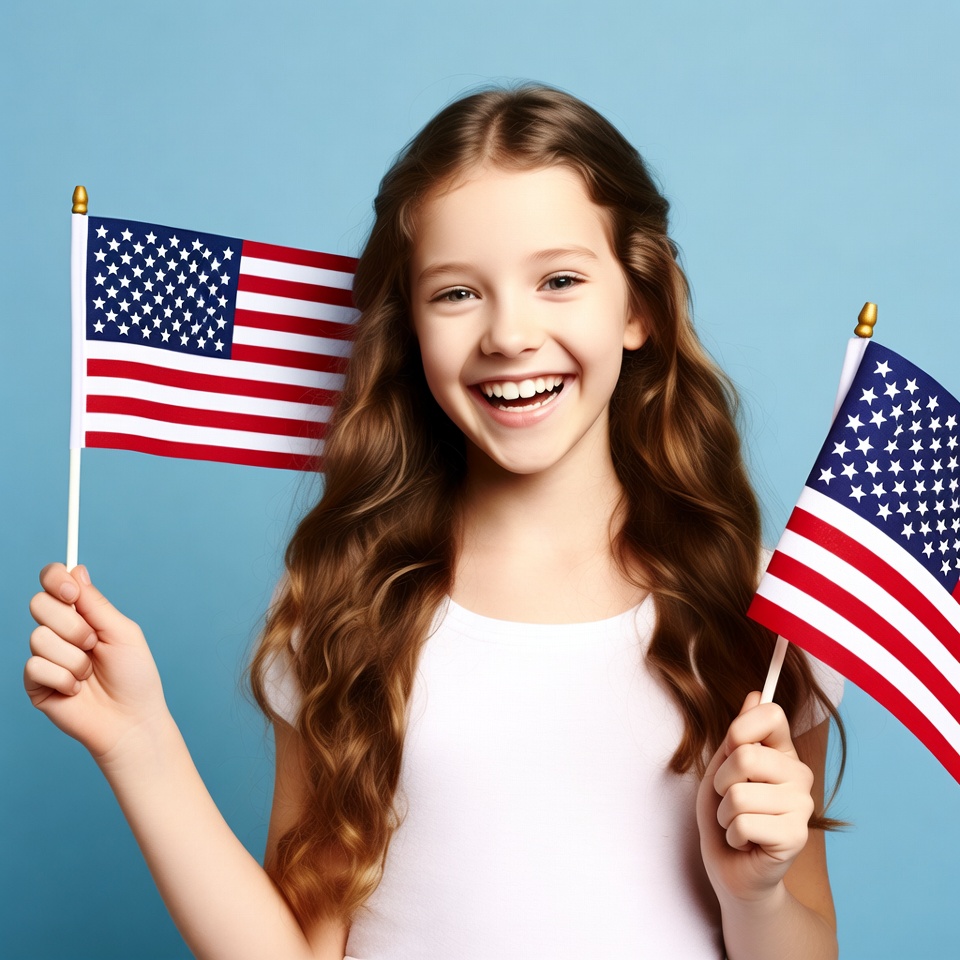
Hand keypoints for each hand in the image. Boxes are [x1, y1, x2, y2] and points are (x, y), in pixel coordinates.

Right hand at [25, 563, 167, 763]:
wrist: (131, 719)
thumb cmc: (135, 676)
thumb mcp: (123, 632)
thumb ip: (96, 604)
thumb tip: (76, 570)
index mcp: (82, 614)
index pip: (53, 582)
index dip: (54, 579)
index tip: (70, 591)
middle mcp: (60, 631)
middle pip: (39, 604)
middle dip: (72, 625)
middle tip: (93, 643)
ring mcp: (45, 657)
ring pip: (39, 637)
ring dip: (74, 658)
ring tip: (90, 673)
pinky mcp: (35, 683)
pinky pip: (36, 666)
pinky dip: (64, 678)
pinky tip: (77, 690)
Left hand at [696, 692, 814, 904]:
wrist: (731, 868)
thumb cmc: (724, 814)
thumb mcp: (720, 768)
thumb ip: (738, 734)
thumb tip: (755, 693)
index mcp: (782, 752)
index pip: (771, 713)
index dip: (740, 728)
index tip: (731, 748)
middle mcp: (799, 774)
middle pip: (746, 755)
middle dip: (721, 781)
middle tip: (728, 800)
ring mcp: (802, 805)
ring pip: (738, 794)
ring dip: (724, 813)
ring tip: (736, 823)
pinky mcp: (796, 836)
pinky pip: (743, 823)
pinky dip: (732, 834)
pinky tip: (745, 842)